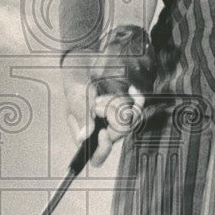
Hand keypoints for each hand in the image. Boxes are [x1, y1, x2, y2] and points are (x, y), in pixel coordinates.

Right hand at [87, 24, 156, 166]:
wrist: (88, 58)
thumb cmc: (76, 76)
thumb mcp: (75, 93)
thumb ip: (80, 113)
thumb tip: (84, 137)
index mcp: (86, 132)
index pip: (97, 156)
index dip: (103, 149)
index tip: (103, 133)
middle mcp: (103, 128)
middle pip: (117, 135)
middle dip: (110, 115)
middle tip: (98, 102)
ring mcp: (117, 118)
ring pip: (130, 122)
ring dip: (119, 104)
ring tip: (106, 95)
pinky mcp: (129, 106)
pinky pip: (140, 109)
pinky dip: (138, 99)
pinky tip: (131, 89)